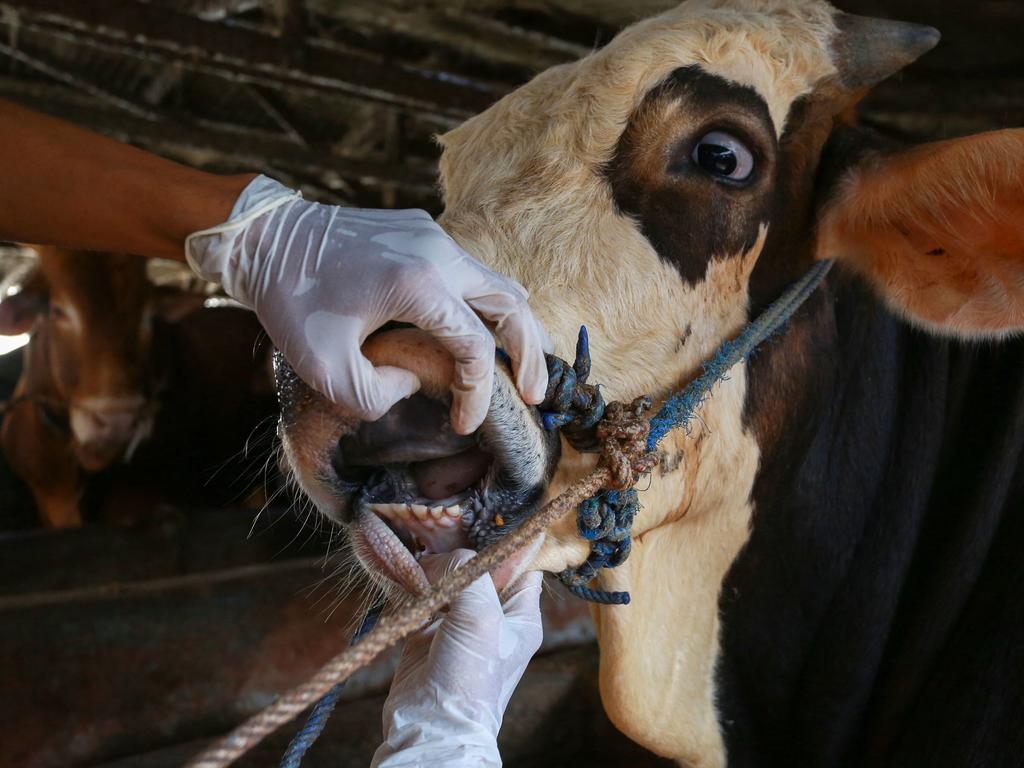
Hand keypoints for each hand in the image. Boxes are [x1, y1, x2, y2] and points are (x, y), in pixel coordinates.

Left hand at [184, 176, 547, 432]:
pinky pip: (471, 272)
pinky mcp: (422, 231)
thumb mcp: (323, 367)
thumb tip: (411, 385)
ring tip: (521, 368)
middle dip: (529, 354)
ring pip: (498, 283)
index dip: (478, 393)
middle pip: (512, 304)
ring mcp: (433, 236)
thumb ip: (375, 395)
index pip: (474, 346)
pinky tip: (479, 335)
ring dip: (514, 327)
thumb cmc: (289, 299)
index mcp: (418, 284)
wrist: (264, 235)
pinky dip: (487, 307)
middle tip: (536, 395)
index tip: (463, 424)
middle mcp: (438, 252)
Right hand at [371, 549, 543, 767]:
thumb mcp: (480, 616)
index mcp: (520, 612)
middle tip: (437, 529)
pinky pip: (419, 594)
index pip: (521, 563)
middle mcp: (492, 615)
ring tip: (414, 552)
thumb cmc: (468, 678)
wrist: (430, 726)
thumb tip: (442, 558)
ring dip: (427, 564)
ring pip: (444, 578)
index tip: (481, 515)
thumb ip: (467, 572)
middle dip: (456, 547)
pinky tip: (397, 568)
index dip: (504, 539)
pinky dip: (407, 581)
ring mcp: (457, 622)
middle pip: (477, 565)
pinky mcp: (426, 630)